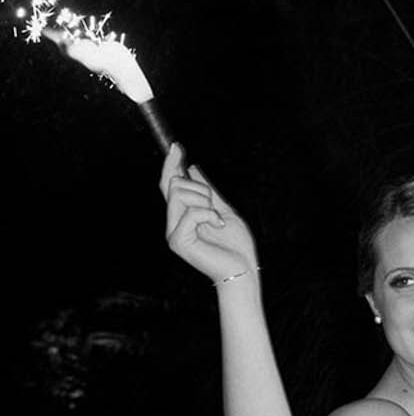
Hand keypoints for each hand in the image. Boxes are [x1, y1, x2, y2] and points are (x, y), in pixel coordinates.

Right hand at [161, 143, 258, 284]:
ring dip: (205, 201)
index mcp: (182, 215)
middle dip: (199, 188)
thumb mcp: (223, 210)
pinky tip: (217, 226)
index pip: (169, 185)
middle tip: (215, 207)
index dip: (171, 164)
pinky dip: (208, 214)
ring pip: (179, 194)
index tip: (176, 146)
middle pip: (173, 184)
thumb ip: (208, 192)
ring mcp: (173, 233)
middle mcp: (173, 223)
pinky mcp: (177, 241)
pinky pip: (190, 212)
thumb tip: (193, 168)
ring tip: (216, 220)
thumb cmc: (235, 245)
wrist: (243, 270)